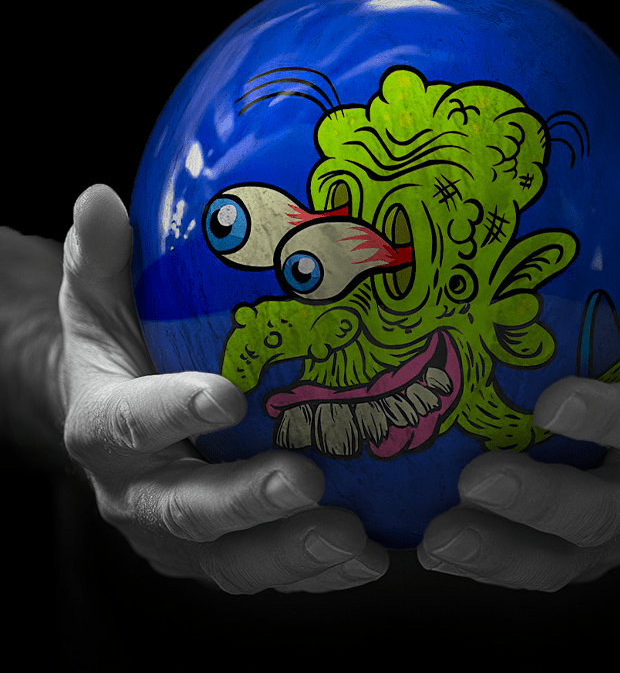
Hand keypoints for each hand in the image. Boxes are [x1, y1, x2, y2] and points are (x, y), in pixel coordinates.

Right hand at [57, 184, 387, 593]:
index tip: (226, 395)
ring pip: (229, 561)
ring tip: (353, 538)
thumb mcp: (100, 299)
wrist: (117, 420)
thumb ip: (102, 257)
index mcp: (104, 426)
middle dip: (245, 500)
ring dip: (291, 553)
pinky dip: (315, 573)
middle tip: (306, 480)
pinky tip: (368, 555)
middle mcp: (134, 493)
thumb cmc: (120, 350)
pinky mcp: (217, 554)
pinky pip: (264, 571)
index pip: (127, 423)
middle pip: (184, 510)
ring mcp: (177, 535)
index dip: (171, 412)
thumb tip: (100, 197)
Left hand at [418, 171, 619, 588]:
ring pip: (558, 560)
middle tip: (473, 480)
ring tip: (435, 541)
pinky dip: (484, 562)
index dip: (608, 420)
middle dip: (539, 502)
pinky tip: (426, 544)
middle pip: (602, 515)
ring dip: (497, 555)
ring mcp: (613, 533)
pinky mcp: (576, 551)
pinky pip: (530, 566)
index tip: (550, 403)